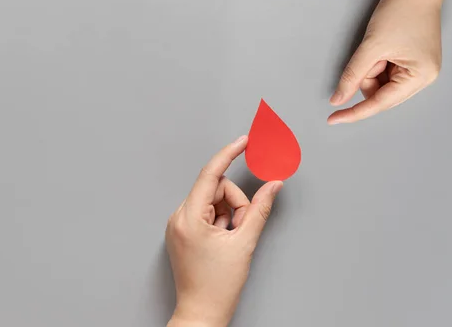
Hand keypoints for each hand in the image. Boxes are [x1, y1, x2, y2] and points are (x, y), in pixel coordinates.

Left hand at [166, 136, 282, 326]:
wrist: (201, 312)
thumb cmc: (218, 285)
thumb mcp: (245, 243)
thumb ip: (260, 209)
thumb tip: (273, 185)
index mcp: (189, 217)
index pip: (211, 174)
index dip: (229, 154)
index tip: (243, 141)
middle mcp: (179, 217)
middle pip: (215, 189)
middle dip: (235, 204)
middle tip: (241, 229)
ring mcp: (178, 224)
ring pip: (212, 200)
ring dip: (228, 214)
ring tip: (230, 240)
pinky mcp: (182, 231)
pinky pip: (205, 211)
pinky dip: (220, 220)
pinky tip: (222, 240)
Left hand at [328, 0, 442, 123]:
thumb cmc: (402, 9)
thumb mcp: (371, 46)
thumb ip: (352, 76)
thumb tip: (338, 99)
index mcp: (420, 77)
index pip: (380, 103)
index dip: (354, 112)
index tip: (333, 119)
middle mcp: (423, 77)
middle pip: (380, 94)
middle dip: (367, 76)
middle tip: (371, 53)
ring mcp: (417, 69)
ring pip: (380, 82)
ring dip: (371, 67)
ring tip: (380, 44)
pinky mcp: (410, 60)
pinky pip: (384, 71)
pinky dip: (376, 62)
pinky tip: (382, 45)